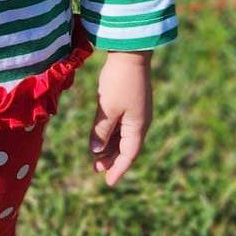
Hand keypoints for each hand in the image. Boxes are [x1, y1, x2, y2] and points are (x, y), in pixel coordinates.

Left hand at [88, 51, 152, 186]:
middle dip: (112, 159)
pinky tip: (100, 136)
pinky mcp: (130, 102)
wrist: (129, 53)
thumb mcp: (107, 109)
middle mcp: (140, 122)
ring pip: (122, 136)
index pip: (129, 155)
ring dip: (110, 147)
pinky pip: (121, 124)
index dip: (118, 169)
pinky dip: (111, 133)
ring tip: (96, 156)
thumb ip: (101, 131)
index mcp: (138, 126)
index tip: (108, 182)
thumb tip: (96, 151)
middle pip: (126, 147)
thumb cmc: (118, 82)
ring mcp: (136, 111)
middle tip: (96, 169)